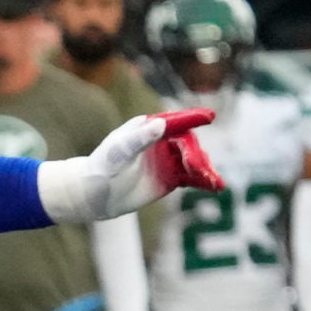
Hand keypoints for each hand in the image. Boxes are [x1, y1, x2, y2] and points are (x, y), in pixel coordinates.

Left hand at [39, 108, 220, 222]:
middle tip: (195, 168)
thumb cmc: (101, 169)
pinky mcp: (172, 176)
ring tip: (214, 182)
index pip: (174, 122)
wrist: (93, 194)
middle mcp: (162, 140)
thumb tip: (160, 124)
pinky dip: (204, 181)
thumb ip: (138, 139)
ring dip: (205, 169)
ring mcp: (168, 158)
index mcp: (147, 128)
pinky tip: (217, 187)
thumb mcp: (118, 154)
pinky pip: (192, 177)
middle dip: (194, 155)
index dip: (192, 119)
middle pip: (187, 144)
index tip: (209, 117)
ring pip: (193, 160)